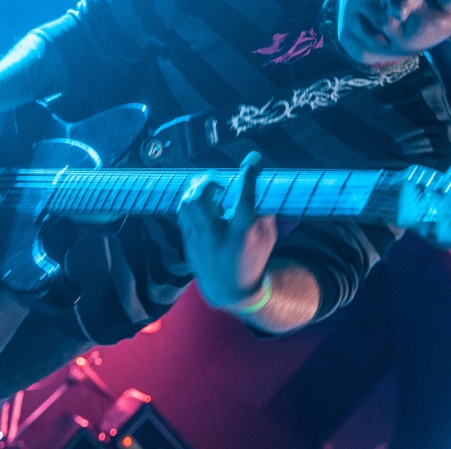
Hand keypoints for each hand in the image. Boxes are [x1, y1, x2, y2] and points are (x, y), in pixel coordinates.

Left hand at [176, 152, 277, 307]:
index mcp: (242, 236)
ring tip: (209, 188)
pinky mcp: (187, 241)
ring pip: (186, 204)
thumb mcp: (267, 238)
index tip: (252, 160)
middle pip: (201, 200)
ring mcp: (198, 240)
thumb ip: (265, 211)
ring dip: (196, 189)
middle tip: (219, 181)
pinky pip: (182, 212)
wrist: (229, 289)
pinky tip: (203, 202)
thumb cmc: (252, 259)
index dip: (248, 177)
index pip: (244, 201)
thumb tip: (260, 184)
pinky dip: (191, 201)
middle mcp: (217, 237)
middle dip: (209, 182)